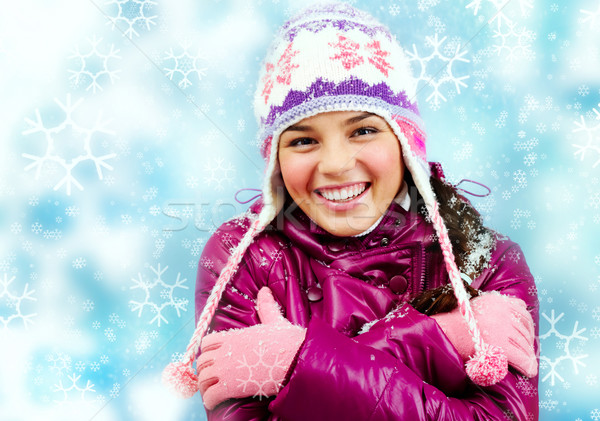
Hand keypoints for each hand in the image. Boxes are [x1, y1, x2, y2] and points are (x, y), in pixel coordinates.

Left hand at [196, 287, 305, 409]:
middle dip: (205, 370)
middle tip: (212, 378)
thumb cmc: (287, 341)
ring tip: (211, 392)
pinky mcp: (230, 386)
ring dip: (205, 387)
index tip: (213, 358)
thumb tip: (265, 291)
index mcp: (233, 336)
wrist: (296, 358)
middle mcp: (225, 351)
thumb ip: (266, 307)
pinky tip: (214, 402)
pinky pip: (210, 396)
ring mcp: (226, 369)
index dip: (207, 352)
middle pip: (202, 362)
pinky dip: (210, 400)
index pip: (206, 342)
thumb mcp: (274, 321)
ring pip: (202, 379)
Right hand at [431, 292, 536, 377]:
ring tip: (529, 362)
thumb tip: (521, 307)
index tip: (528, 333)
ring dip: (528, 354)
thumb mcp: (478, 304)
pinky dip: (527, 365)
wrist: (446, 334)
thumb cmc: (458, 323)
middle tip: (528, 350)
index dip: (527, 324)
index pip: (522, 310)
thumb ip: (498, 306)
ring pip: (524, 343)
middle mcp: (502, 311)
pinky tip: (530, 370)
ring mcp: (502, 328)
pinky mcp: (501, 345)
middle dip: (529, 340)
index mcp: (497, 300)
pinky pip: (521, 357)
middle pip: (525, 327)